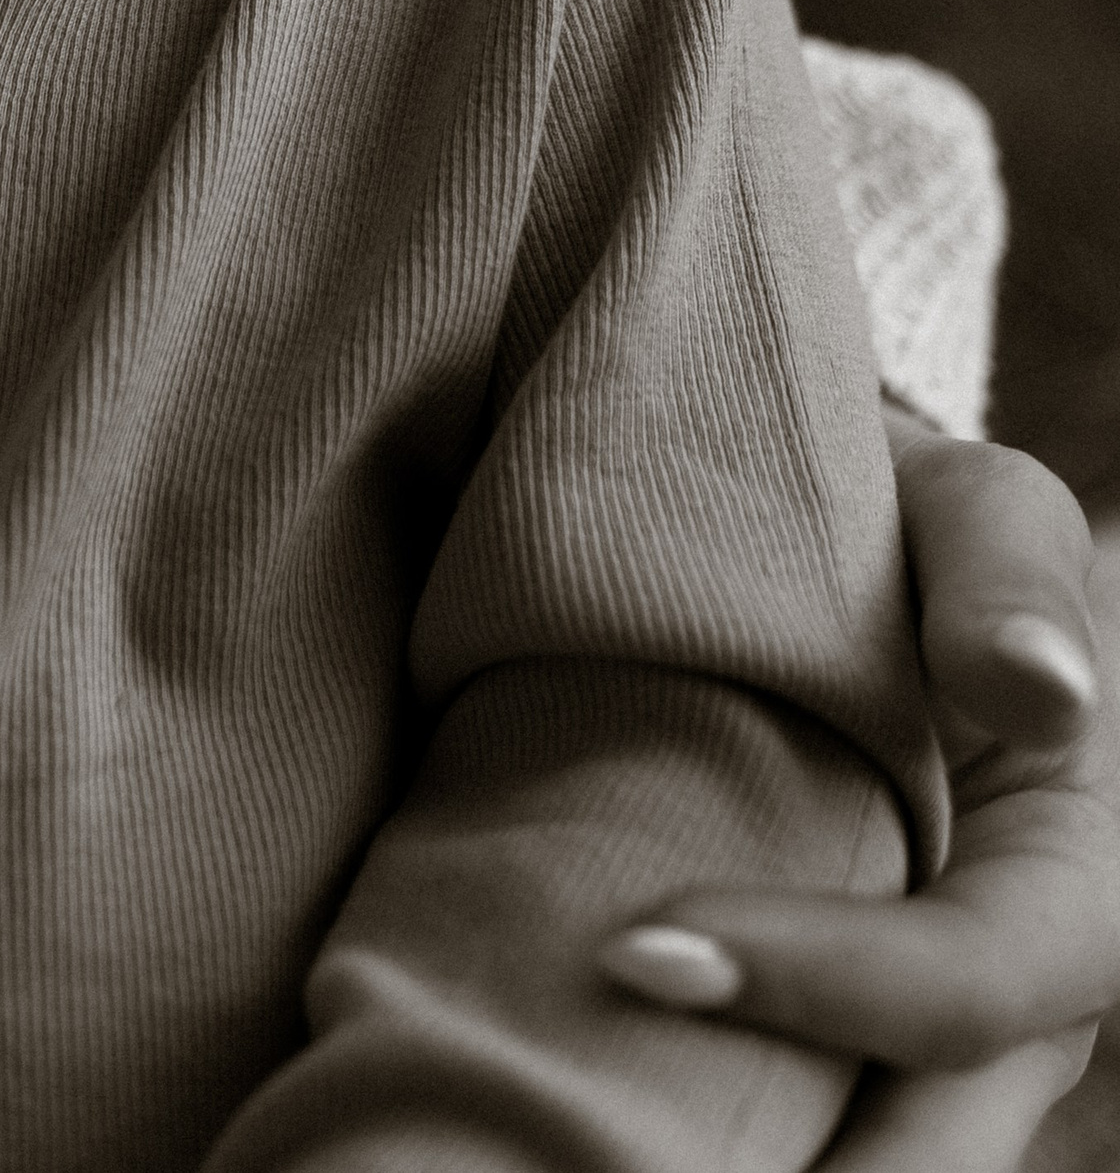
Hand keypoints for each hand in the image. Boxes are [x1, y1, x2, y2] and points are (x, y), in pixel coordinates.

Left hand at [601, 425, 1119, 1169]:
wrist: (875, 572)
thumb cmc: (927, 537)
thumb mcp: (979, 511)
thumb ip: (1006, 569)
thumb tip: (1037, 688)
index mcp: (1072, 893)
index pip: (964, 989)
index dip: (817, 983)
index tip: (634, 949)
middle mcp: (1017, 1017)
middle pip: (912, 1155)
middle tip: (577, 1163)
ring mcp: (919, 1059)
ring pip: (843, 1163)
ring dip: (718, 1172)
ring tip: (550, 1164)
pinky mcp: (827, 1065)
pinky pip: (776, 1140)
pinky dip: (688, 1154)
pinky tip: (556, 1144)